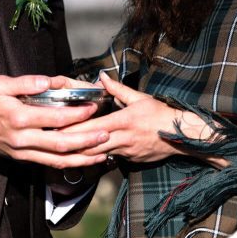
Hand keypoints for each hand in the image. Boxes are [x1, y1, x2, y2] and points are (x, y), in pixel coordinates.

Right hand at [0, 75, 109, 168]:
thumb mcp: (0, 84)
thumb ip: (26, 82)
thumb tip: (48, 81)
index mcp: (19, 118)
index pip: (55, 117)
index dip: (76, 114)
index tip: (92, 107)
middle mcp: (24, 138)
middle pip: (61, 144)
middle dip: (86, 140)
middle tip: (106, 133)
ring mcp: (25, 152)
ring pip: (58, 159)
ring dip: (82, 158)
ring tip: (103, 152)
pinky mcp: (25, 159)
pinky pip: (50, 164)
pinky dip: (70, 163)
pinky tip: (85, 159)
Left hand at [61, 73, 226, 166]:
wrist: (183, 136)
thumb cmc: (162, 114)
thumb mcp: (140, 98)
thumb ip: (118, 89)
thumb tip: (101, 77)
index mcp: (124, 121)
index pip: (93, 126)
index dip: (74, 128)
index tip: (58, 127)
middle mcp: (123, 139)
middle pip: (91, 144)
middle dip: (71, 144)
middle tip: (53, 142)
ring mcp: (127, 152)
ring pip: (98, 154)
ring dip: (82, 152)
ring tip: (63, 149)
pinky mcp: (131, 160)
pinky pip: (110, 158)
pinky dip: (98, 155)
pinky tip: (87, 153)